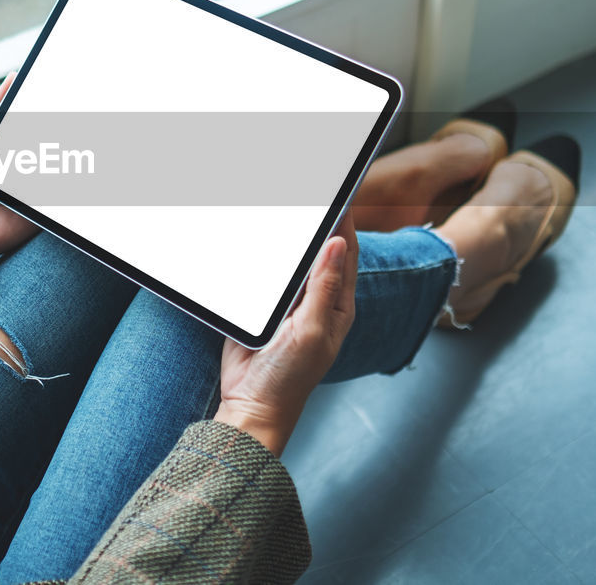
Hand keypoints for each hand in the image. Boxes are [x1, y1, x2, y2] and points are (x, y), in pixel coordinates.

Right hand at [213, 213, 357, 455]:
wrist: (250, 405)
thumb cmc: (288, 378)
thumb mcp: (311, 330)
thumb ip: (324, 287)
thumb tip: (338, 244)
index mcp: (337, 306)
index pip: (345, 253)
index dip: (345, 222)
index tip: (342, 192)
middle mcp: (316, 301)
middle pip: (319, 251)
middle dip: (319, 222)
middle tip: (314, 191)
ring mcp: (289, 304)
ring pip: (292, 260)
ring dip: (292, 237)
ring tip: (290, 205)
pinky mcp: (263, 308)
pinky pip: (266, 275)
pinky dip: (265, 255)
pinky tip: (260, 237)